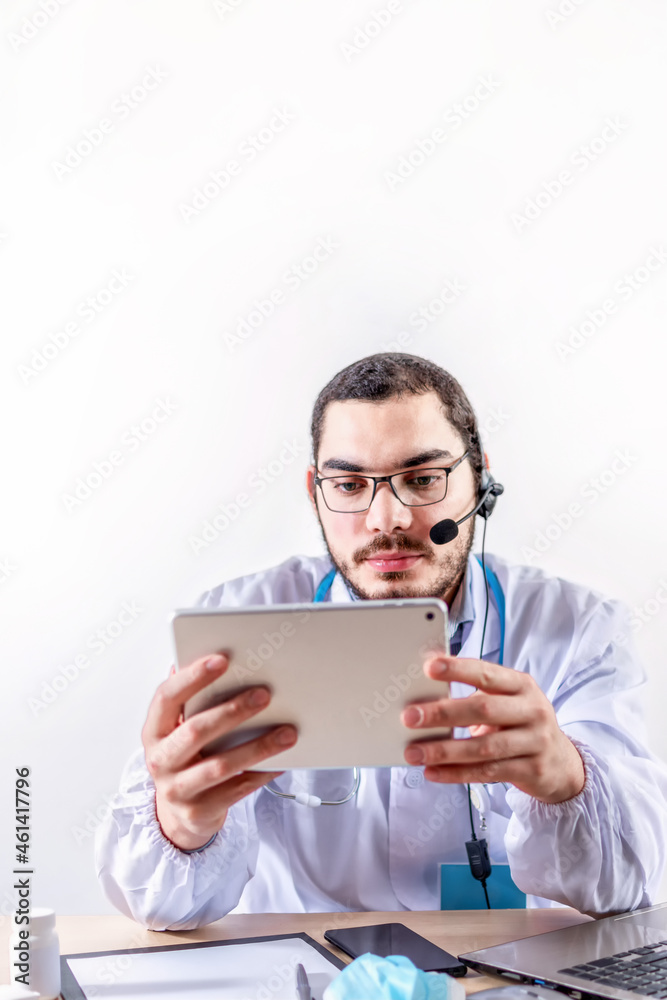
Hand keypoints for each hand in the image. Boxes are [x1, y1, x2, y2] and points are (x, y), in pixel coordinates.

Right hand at [141, 653, 297, 850]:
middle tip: (264, 695)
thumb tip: (196, 659)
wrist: (177, 815)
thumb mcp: (177, 729)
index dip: (193, 676)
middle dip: (232, 711)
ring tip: (287, 732)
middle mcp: (160, 760)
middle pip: (196, 731)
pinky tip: (282, 761)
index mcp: (153, 731)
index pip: (167, 697)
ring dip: (258, 747)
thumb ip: (188, 699)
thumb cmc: (184, 758)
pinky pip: (237, 790)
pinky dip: (262, 774)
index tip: (222, 659)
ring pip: (220, 766)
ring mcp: (177, 789)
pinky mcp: (199, 811)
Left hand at [400, 653, 585, 803]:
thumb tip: (428, 681)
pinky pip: (487, 773)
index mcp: (522, 685)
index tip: (429, 667)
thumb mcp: (508, 700)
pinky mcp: (531, 770)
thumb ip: (475, 692)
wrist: (561, 762)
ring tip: (413, 752)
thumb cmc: (521, 723)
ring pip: (483, 747)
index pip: (487, 673)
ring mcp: (534, 742)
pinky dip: (456, 773)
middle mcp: (532, 710)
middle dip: (442, 713)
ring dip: (444, 750)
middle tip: (409, 716)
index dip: (458, 669)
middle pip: (483, 710)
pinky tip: (432, 772)